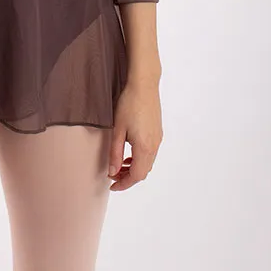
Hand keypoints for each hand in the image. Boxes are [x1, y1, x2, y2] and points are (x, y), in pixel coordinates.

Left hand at [108, 77, 161, 191]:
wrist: (144, 84)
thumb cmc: (129, 104)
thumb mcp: (117, 129)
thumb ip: (115, 153)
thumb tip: (113, 172)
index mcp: (145, 147)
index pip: (136, 176)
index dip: (124, 184)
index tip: (112, 186)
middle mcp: (155, 146)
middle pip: (144, 172)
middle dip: (128, 177)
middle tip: (113, 175)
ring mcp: (158, 138)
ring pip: (148, 163)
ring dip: (134, 168)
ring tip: (119, 164)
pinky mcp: (158, 131)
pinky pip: (150, 153)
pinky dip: (140, 158)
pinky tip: (129, 152)